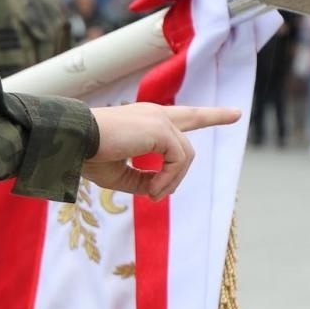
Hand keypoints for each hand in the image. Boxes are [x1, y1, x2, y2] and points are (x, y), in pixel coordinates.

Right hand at [81, 103, 239, 199]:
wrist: (72, 142)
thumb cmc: (86, 155)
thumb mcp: (117, 174)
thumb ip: (142, 180)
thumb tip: (161, 190)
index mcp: (142, 121)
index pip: (174, 118)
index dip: (196, 117)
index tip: (219, 112)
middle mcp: (153, 114)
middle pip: (192, 116)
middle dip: (215, 115)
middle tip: (237, 114)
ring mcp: (159, 119)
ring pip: (185, 156)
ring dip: (172, 182)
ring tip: (153, 195)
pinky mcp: (161, 129)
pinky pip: (179, 161)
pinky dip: (169, 180)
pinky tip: (153, 190)